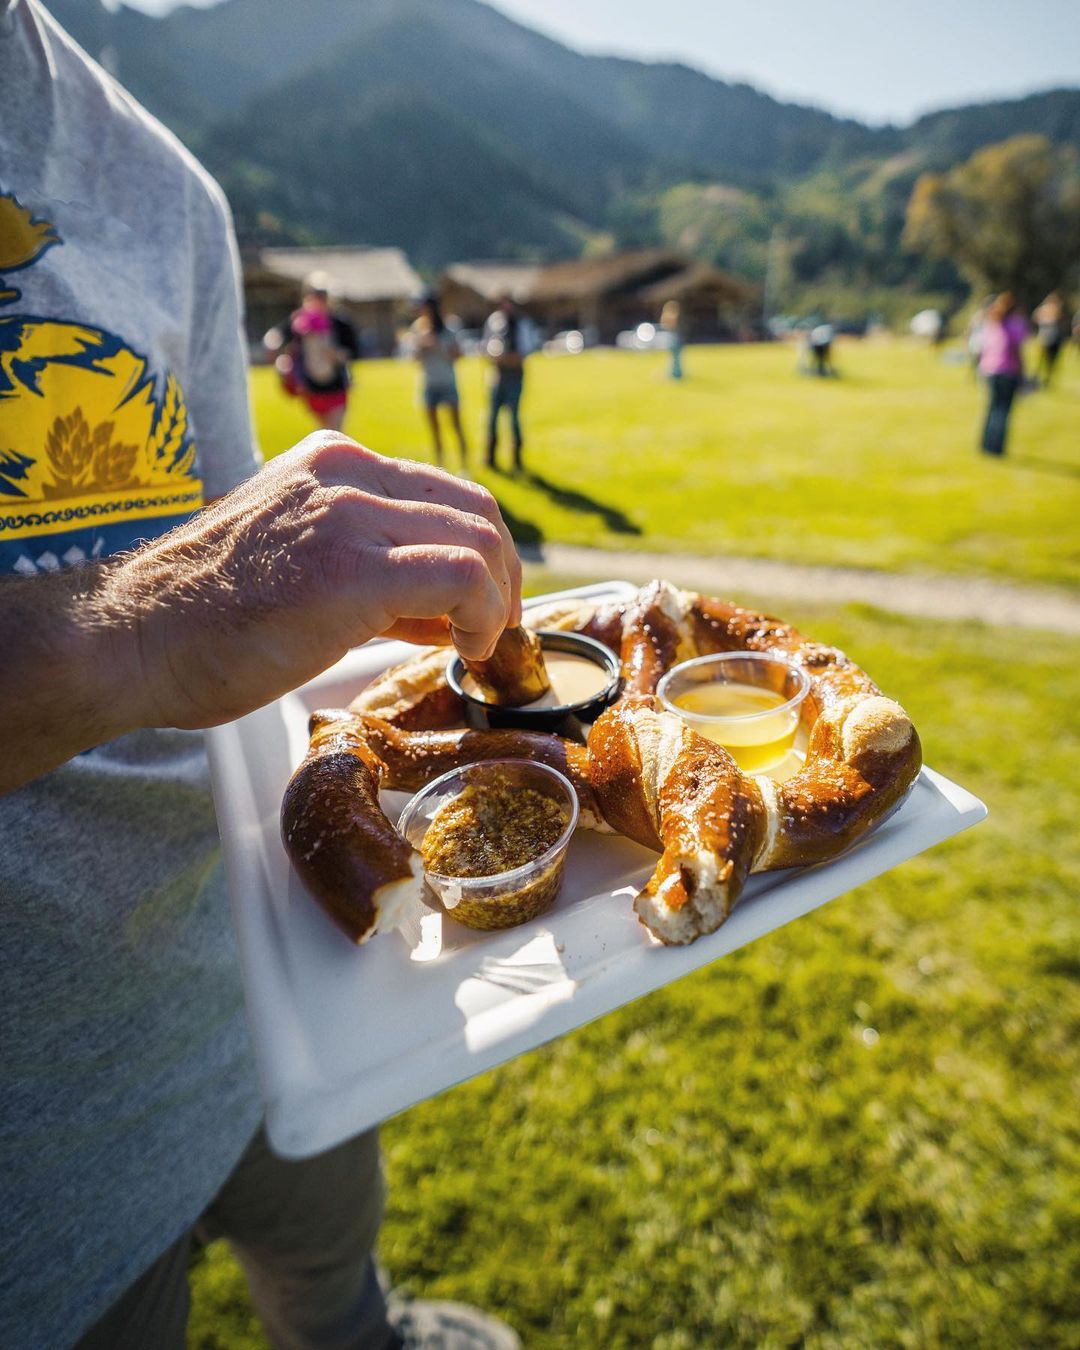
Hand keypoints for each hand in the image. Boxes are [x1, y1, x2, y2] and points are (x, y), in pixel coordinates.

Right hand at [106, 433, 522, 730]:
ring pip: (478, 539)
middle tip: (493, 629)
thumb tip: (446, 608)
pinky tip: (464, 647)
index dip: (479, 555)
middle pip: (475, 511)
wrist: (132, 641)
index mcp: (332, 463)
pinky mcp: (352, 567)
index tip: (478, 607)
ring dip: (497, 599)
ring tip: (476, 644)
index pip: (443, 494)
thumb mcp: (300, 566)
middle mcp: (345, 472)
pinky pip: (461, 576)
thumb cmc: (206, 621)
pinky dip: (483, 614)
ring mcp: (347, 514)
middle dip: (502, 576)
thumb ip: (373, 570)